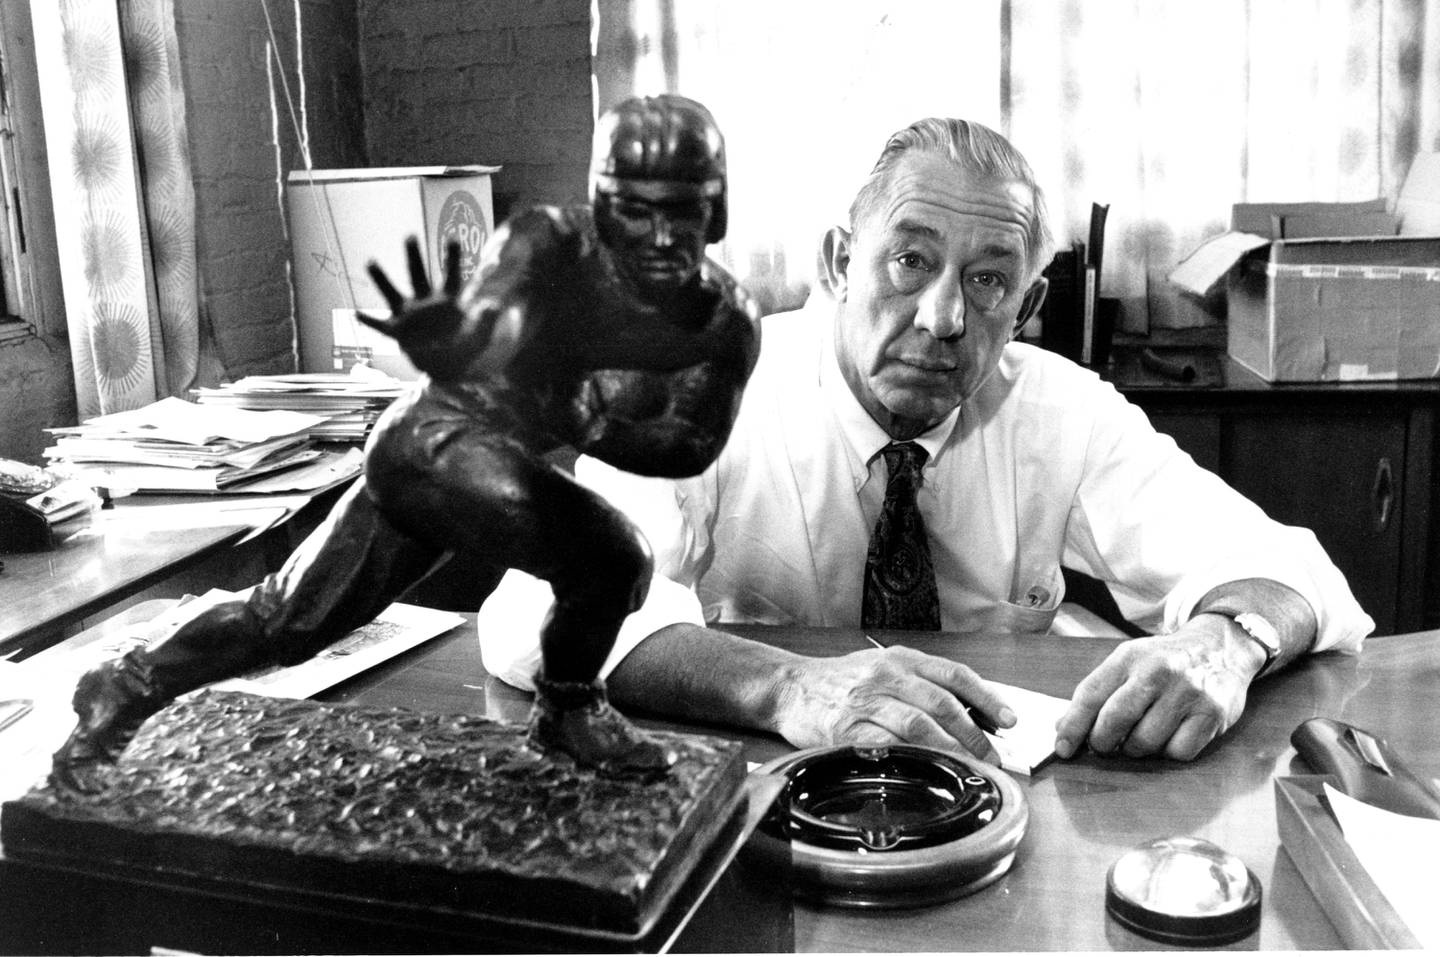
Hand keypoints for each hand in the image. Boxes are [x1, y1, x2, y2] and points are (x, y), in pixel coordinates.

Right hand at [363, 238, 502, 379]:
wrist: (447, 367)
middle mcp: (426, 303)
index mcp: (448, 301)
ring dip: (382, 279)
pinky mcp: (397, 332)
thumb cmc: (465, 348)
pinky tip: (357, 314)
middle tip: (410, 235)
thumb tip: (495, 305)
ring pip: (393, 293)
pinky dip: (369, 322)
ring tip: (371, 262)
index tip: (454, 237)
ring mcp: (409, 316)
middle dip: (414, 256)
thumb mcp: (481, 338)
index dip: (453, 258)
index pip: (451, 276)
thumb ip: (487, 322)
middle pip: (418, 274)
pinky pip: (380, 326)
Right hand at [773, 645, 1016, 762]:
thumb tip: (971, 713)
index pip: (954, 674)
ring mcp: (866, 701)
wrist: (790, 687)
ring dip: (949, 749)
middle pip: (941, 703)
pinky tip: (927, 770)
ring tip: (968, 767)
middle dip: (973, 732)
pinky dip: (911, 758)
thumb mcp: (882, 667)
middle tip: (992, 756)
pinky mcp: (846, 728)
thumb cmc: (841, 681)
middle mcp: (886, 675)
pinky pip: (886, 746)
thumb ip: (920, 683)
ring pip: (918, 725)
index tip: (1009, 720)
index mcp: (901, 658)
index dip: (987, 698)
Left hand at [1054, 615, 1263, 761]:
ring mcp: (1188, 692)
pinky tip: (1169, 737)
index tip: (1061, 748)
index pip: (1090, 695)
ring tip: (1139, 737)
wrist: (1220, 646)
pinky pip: (1178, 752)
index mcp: (1129, 657)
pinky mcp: (1213, 713)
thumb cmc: (1164, 661)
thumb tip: (1063, 730)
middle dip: (1101, 743)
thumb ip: (1097, 693)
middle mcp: (1158, 671)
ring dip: (1135, 749)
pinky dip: (1168, 753)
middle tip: (1102, 747)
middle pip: (1115, 720)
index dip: (1072, 726)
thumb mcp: (1128, 662)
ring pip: (1146, 742)